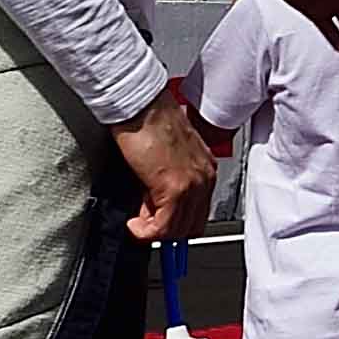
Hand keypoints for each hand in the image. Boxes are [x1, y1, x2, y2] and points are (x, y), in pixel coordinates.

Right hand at [112, 86, 219, 241]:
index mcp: (205, 168)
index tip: (156, 223)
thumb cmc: (147, 122)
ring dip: (153, 231)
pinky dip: (146, 232)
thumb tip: (152, 207)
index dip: (174, 223)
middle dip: (164, 229)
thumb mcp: (164, 159)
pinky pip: (163, 227)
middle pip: (191, 225)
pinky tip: (134, 224)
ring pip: (177, 229)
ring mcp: (193, 184)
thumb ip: (163, 184)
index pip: (198, 212)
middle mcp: (205, 177)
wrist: (141, 106)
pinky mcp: (175, 188)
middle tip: (142, 219)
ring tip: (136, 219)